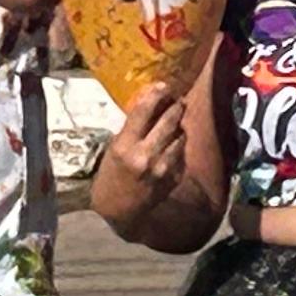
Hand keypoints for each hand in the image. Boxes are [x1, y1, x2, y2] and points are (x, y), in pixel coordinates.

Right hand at [96, 77, 189, 212]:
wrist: (118, 210)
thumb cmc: (111, 174)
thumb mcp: (115, 148)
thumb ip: (133, 128)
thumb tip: (153, 102)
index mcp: (125, 146)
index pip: (143, 111)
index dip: (156, 94)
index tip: (164, 85)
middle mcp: (146, 155)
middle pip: (169, 120)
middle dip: (176, 106)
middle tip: (178, 99)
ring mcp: (163, 167)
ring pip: (181, 135)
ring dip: (180, 126)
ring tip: (175, 120)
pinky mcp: (175, 176)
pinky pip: (183, 152)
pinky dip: (179, 144)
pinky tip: (172, 144)